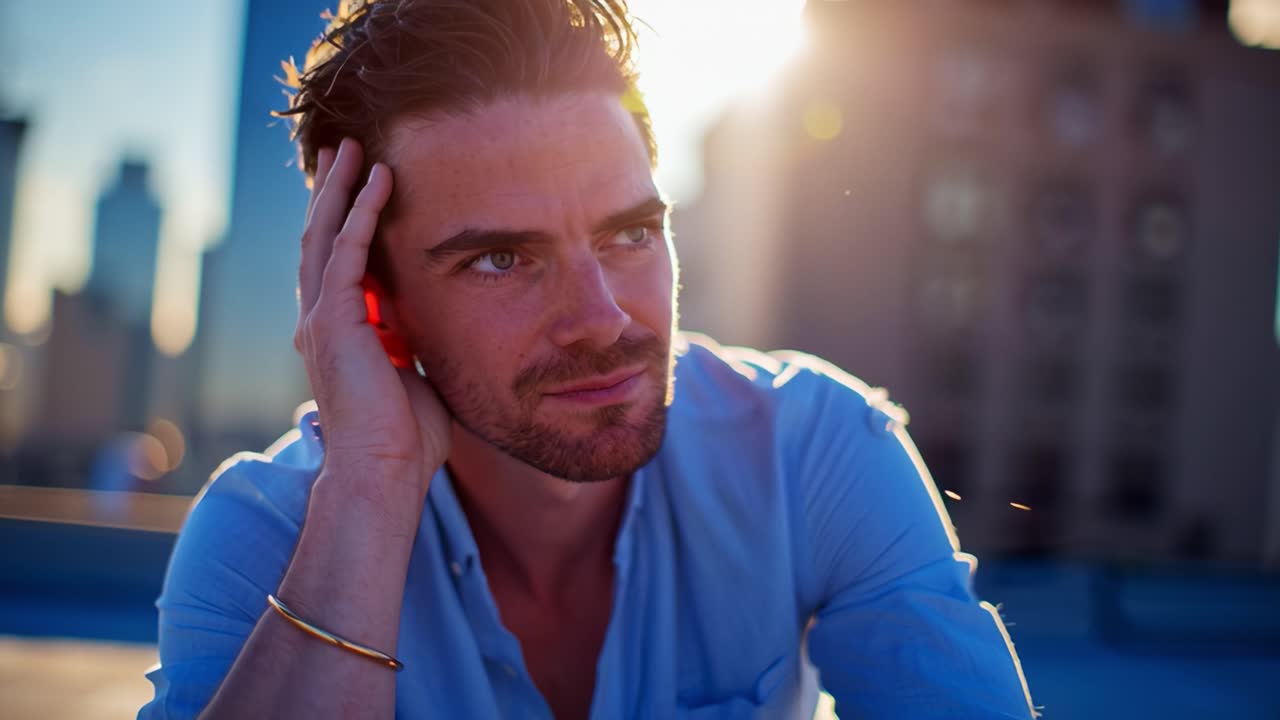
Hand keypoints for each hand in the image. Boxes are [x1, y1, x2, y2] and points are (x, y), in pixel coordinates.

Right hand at [293, 138, 450, 499]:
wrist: (386, 472)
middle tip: (340, 149)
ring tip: (350, 147)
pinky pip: (347, 252)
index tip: (357, 186)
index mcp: (339, 334)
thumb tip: (442, 329)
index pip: (337, 263)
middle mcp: (321, 321)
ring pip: (325, 235)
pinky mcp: (335, 320)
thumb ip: (417, 347)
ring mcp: (323, 319)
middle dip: (330, 191)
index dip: (344, 221)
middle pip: (321, 238)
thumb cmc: (406, 438)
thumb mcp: (416, 377)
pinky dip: (363, 212)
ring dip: (340, 188)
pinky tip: (378, 180)